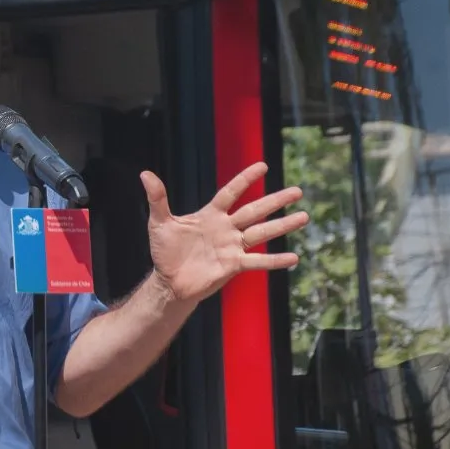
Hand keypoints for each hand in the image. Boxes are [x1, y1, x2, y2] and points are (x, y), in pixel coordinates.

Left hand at [142, 162, 307, 303]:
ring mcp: (231, 247)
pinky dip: (274, 260)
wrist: (168, 282)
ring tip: (304, 216)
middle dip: (275, 201)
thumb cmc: (164, 251)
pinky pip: (257, 261)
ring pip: (262, 233)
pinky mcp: (233, 266)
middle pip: (254, 210)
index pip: (231, 192)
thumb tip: (145, 174)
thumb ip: (157, 199)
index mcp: (210, 214)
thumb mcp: (159, 222)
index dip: (245, 180)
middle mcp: (225, 228)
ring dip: (282, 225)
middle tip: (297, 190)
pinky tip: (294, 257)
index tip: (263, 166)